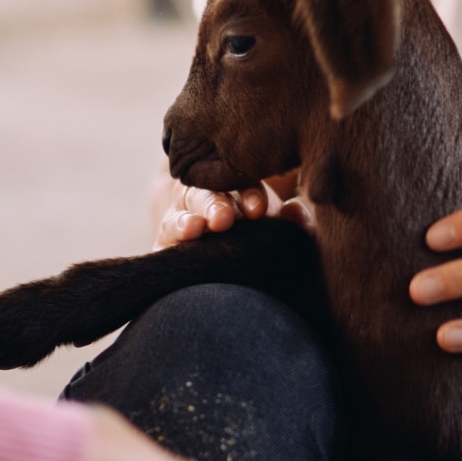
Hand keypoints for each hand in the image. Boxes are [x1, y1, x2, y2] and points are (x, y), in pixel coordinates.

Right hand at [152, 171, 313, 248]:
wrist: (232, 280)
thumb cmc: (260, 241)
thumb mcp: (276, 229)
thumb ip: (291, 222)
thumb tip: (297, 211)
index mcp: (233, 188)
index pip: (239, 181)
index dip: (248, 192)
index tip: (259, 210)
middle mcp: (203, 198)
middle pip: (205, 193)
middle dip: (215, 204)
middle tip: (224, 219)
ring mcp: (181, 218)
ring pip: (180, 212)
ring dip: (188, 219)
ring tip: (196, 228)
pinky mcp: (165, 244)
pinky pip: (164, 238)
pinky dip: (170, 239)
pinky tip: (175, 244)